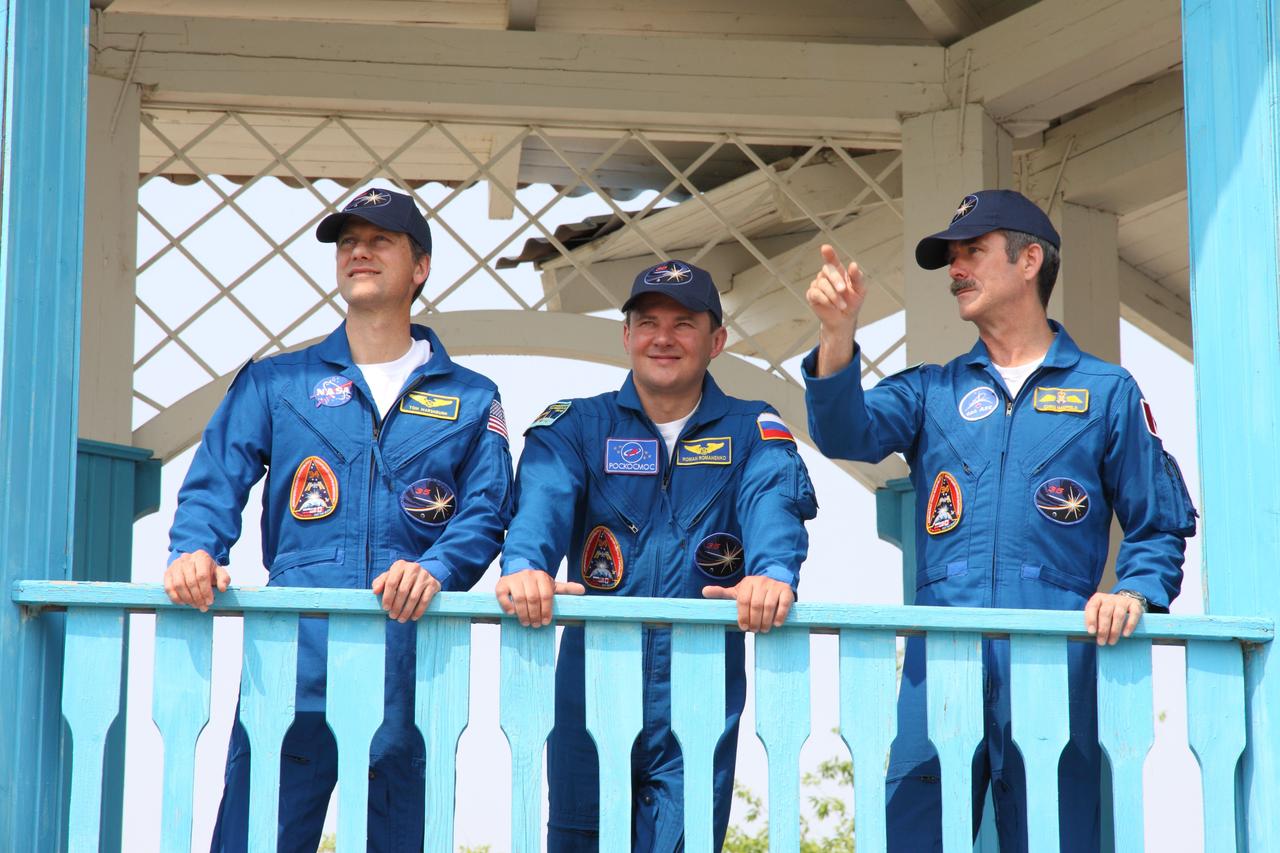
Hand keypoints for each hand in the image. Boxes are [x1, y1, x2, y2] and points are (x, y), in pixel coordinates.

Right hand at [163, 550, 229, 611]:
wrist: (193, 564)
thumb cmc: (208, 570)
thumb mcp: (219, 572)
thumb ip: (224, 579)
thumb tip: (222, 588)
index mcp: (201, 557)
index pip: (202, 576)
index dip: (206, 591)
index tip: (210, 602)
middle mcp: (186, 559)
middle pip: (191, 582)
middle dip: (198, 597)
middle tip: (203, 607)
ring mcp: (175, 566)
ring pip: (179, 585)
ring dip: (187, 599)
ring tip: (195, 605)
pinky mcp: (167, 573)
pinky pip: (169, 588)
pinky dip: (176, 598)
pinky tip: (184, 603)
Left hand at [372, 560, 440, 621]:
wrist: (422, 574)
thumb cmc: (401, 578)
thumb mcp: (390, 577)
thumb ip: (380, 583)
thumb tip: (375, 591)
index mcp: (400, 565)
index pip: (391, 582)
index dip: (387, 597)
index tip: (385, 608)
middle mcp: (413, 568)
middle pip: (403, 591)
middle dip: (397, 606)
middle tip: (393, 616)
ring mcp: (424, 576)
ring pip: (414, 597)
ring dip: (406, 611)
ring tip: (401, 619)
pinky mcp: (433, 584)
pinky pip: (425, 600)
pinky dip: (419, 611)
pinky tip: (413, 617)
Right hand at [495, 569, 584, 626]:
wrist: (518, 570)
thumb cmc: (536, 583)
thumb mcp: (552, 585)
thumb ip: (566, 589)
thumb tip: (582, 590)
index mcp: (542, 577)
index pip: (546, 594)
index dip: (547, 610)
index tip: (546, 621)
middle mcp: (528, 576)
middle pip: (533, 598)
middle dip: (535, 614)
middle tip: (536, 624)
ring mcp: (514, 579)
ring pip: (519, 597)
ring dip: (523, 613)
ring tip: (526, 622)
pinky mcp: (501, 583)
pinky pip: (503, 595)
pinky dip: (507, 605)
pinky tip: (512, 613)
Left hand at [702, 576, 794, 632]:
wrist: (774, 581)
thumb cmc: (753, 591)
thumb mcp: (737, 592)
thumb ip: (722, 593)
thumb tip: (704, 592)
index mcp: (747, 583)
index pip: (743, 600)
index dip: (742, 616)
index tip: (743, 627)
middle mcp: (761, 581)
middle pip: (756, 604)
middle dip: (754, 620)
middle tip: (754, 630)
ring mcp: (775, 585)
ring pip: (769, 605)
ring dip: (766, 621)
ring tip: (764, 629)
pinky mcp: (786, 590)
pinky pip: (784, 603)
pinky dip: (780, 615)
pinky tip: (776, 624)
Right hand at [806, 244, 866, 376]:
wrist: (844, 319)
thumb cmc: (853, 302)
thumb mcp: (860, 290)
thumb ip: (857, 277)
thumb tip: (853, 265)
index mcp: (838, 272)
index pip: (832, 260)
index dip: (828, 253)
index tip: (825, 248)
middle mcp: (826, 276)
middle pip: (827, 270)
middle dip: (836, 279)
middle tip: (843, 290)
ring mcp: (818, 285)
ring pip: (822, 283)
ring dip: (833, 295)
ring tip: (841, 305)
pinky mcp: (812, 295)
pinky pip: (816, 293)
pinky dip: (825, 300)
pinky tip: (832, 306)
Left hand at [1085, 592, 1144, 644]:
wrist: (1125, 602)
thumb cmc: (1107, 612)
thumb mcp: (1097, 613)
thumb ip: (1093, 621)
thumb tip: (1091, 635)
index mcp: (1097, 599)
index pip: (1092, 607)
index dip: (1091, 620)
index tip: (1092, 632)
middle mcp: (1110, 598)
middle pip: (1105, 613)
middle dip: (1103, 629)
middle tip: (1102, 642)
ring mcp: (1123, 600)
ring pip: (1119, 615)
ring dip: (1115, 630)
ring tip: (1112, 641)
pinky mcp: (1135, 604)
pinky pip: (1134, 614)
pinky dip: (1130, 625)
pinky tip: (1125, 634)